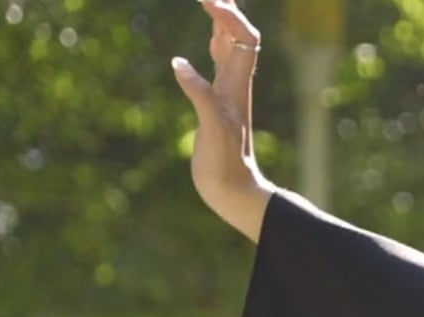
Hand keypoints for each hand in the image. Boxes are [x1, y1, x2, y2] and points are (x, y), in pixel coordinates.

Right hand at [171, 0, 275, 242]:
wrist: (234, 192)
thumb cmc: (225, 165)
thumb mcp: (212, 129)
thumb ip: (200, 96)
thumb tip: (179, 64)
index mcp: (236, 86)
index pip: (244, 39)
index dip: (230, 15)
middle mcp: (235, 85)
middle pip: (240, 36)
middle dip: (228, 9)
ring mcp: (228, 94)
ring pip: (231, 49)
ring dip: (223, 22)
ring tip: (210, 2)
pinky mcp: (218, 105)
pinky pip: (219, 66)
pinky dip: (213, 46)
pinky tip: (203, 42)